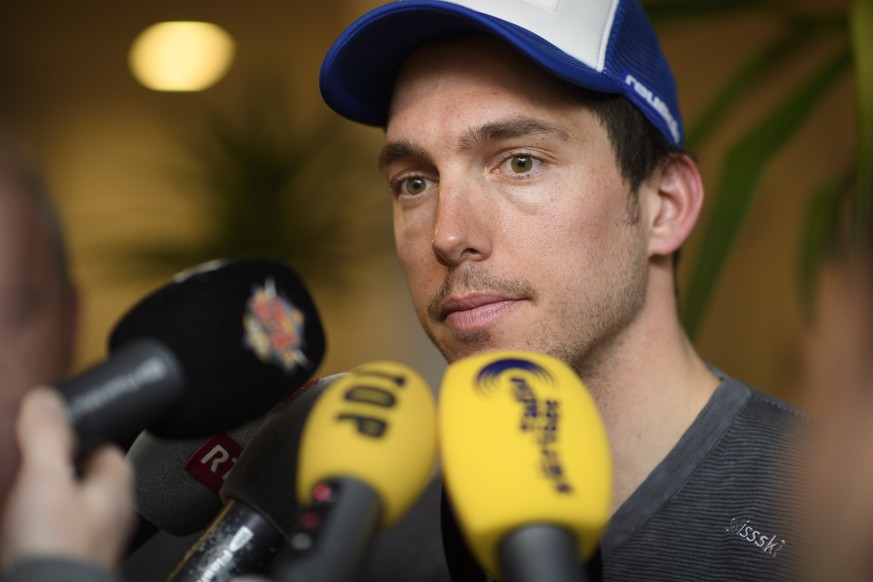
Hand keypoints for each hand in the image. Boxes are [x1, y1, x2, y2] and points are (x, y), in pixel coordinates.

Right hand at [0, 387, 134, 569]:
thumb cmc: (57, 552)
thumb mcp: (47, 481)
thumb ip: (48, 437)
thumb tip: (48, 399)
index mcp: (115, 493)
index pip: (108, 450)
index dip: (86, 434)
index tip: (60, 423)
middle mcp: (103, 520)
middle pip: (81, 480)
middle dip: (57, 466)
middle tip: (31, 454)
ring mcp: (79, 544)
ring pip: (60, 508)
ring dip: (38, 497)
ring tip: (14, 487)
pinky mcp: (52, 562)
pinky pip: (38, 534)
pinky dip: (22, 523)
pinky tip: (6, 520)